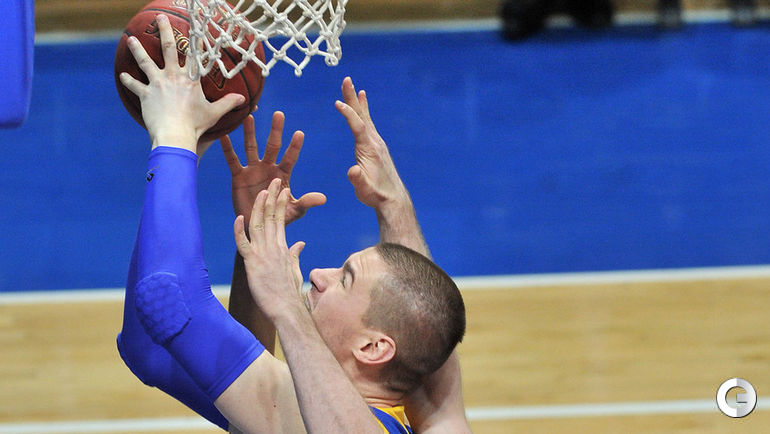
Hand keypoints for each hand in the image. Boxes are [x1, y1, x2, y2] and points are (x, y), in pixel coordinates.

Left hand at [119, 14, 243, 150]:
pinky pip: (135, 85)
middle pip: (167, 48)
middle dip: (164, 31)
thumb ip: (228, 103)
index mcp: (190, 79)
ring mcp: (156, 84)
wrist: (175, 135)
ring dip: (137, 49)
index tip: (193, 25)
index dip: (194, 39)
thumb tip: (244, 99)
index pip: (193, 54)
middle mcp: (172, 76)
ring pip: (145, 61)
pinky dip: (128, 80)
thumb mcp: (214, 113)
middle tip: (160, 18)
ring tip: (130, 39)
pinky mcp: (145, 95)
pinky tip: (122, 75)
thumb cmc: (195, 125)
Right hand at [221, 112, 325, 226]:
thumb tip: (324, 199)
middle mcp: (268, 168)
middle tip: (279, 114)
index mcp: (283, 174)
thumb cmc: (278, 218)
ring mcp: (253, 170)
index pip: (290, 157)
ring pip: (252, 147)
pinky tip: (223, 135)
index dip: (294, 146)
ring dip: (250, 133)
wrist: (257, 226)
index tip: (299, 133)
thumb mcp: (293, 210)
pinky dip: (228, 148)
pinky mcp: (239, 176)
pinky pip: (233, 160)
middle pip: (273, 146)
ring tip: (249, 117)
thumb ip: (306, 202)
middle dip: (276, 130)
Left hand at [234, 178, 305, 320]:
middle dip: (273, 197)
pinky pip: (244, 244)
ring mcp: (263, 254)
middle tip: (274, 180)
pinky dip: (239, 231)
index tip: (283, 190)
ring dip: (260, 207)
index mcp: (283, 248)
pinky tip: (237, 218)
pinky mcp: (253, 263)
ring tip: (262, 191)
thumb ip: (295, 254)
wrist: (287, 308)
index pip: (282, 220)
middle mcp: (273, 247)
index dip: (281, 203)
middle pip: (272, 217)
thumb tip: (300, 243)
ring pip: (259, 225)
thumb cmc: (290, 292)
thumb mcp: (294, 269)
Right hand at [334, 77, 410, 209]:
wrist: (392, 198)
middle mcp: (374, 141)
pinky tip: (362, 106)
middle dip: (352, 98)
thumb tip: (352, 171)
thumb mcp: (363, 190)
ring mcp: (376, 143)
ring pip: (365, 118)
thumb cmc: (375, 195)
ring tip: (354, 88)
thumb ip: (358, 179)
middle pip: (362, 115)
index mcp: (369, 149)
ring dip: (357, 102)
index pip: (357, 126)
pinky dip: (363, 112)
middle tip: (346, 79)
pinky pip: (367, 124)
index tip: (337, 103)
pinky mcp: (376, 146)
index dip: (348, 114)